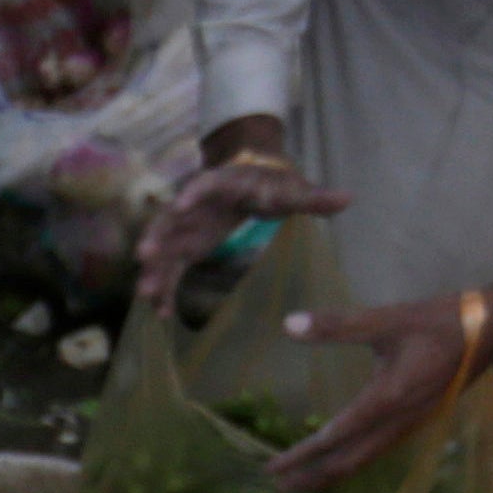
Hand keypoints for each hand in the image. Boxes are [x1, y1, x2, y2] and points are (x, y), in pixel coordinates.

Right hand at [142, 146, 340, 296]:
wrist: (251, 178)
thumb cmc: (271, 183)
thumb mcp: (292, 190)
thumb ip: (314, 198)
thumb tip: (348, 199)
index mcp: (221, 184)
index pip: (205, 184)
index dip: (193, 193)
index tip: (182, 203)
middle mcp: (195, 205)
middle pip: (171, 219)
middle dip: (158, 237)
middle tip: (144, 255)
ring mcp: (186, 228)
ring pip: (165, 249)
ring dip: (154, 271)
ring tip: (145, 295)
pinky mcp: (186, 248)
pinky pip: (171, 271)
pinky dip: (165, 290)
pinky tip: (162, 314)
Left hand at [262, 287, 492, 490]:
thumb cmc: (441, 321)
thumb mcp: (387, 319)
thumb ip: (337, 325)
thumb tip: (289, 324)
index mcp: (388, 399)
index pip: (334, 437)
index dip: (301, 455)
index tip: (272, 468)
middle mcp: (399, 421)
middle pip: (349, 462)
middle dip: (312, 476)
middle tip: (278, 487)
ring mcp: (412, 424)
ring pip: (366, 460)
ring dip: (332, 473)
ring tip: (303, 481)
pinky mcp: (419, 420)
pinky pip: (379, 451)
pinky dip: (354, 461)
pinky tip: (342, 459)